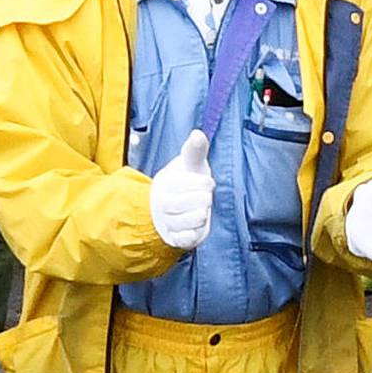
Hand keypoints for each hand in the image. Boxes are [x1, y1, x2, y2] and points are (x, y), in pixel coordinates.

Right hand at [149, 129, 213, 250]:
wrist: (170, 209)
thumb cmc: (184, 183)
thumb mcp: (190, 164)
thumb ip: (195, 150)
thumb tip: (198, 133)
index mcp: (166, 183)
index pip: (185, 183)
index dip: (203, 183)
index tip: (208, 183)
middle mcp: (163, 203)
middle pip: (188, 202)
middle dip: (204, 198)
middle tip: (205, 196)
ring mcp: (168, 222)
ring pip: (189, 221)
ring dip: (201, 215)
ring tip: (202, 210)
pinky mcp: (175, 238)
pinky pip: (184, 239)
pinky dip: (192, 234)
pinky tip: (197, 227)